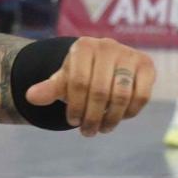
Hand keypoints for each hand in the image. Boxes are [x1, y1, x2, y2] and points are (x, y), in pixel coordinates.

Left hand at [25, 37, 155, 136]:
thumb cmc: (79, 74)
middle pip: (100, 91)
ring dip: (111, 119)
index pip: (78, 82)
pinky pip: (142, 96)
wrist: (102, 64)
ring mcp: (129, 54)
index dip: (74, 106)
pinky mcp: (147, 64)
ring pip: (122, 96)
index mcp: (83, 47)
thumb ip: (48, 89)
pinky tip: (120, 118)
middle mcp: (107, 46)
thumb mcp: (63, 81)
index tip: (71, 122)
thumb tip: (30, 97)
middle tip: (87, 132)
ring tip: (102, 129)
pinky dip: (130, 112)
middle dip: (92, 117)